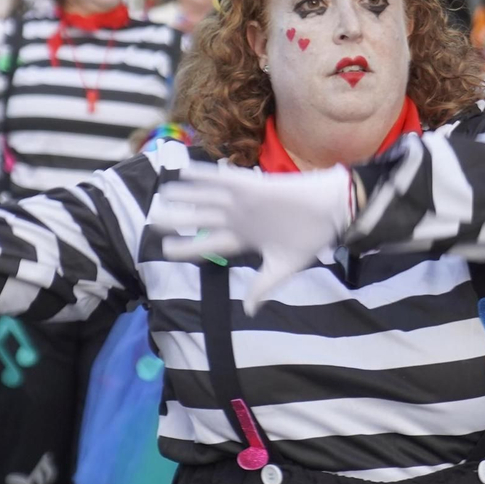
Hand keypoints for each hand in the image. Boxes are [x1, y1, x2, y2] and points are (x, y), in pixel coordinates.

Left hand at [151, 160, 354, 312]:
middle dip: (179, 220)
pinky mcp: (253, 186)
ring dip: (185, 195)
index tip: (166, 250)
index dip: (187, 246)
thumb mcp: (282, 268)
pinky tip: (183, 172)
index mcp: (244, 238)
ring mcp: (244, 201)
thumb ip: (262, 287)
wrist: (330, 213)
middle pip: (201, 219)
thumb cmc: (310, 239)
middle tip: (154, 221)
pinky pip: (223, 179)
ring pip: (207, 198)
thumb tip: (249, 310)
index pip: (209, 244)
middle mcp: (239, 218)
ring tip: (162, 194)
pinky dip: (204, 175)